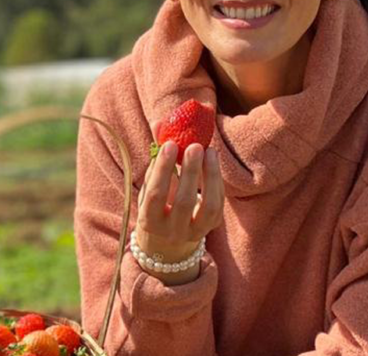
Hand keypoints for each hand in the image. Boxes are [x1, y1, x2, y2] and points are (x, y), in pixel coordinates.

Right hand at [134, 120, 224, 281]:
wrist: (167, 243)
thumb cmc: (156, 205)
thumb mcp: (150, 187)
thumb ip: (156, 159)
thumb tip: (160, 123)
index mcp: (149, 221)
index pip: (155, 195)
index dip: (162, 169)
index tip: (169, 144)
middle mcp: (171, 232)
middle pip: (183, 201)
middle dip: (190, 171)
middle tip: (194, 145)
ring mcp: (193, 233)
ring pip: (207, 206)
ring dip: (210, 176)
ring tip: (209, 150)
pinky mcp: (209, 229)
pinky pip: (217, 206)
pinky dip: (217, 183)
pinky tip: (213, 162)